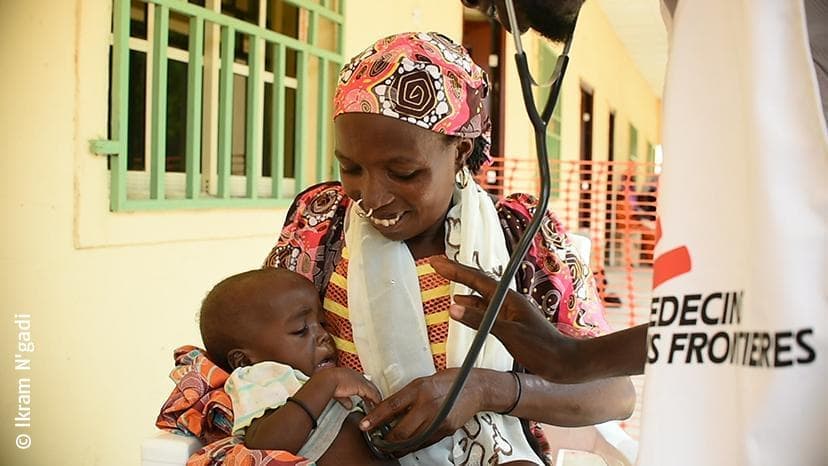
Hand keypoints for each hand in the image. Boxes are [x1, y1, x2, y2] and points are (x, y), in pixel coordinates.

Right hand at [319, 367, 382, 409]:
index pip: (360, 382)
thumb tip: (349, 405)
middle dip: (371, 393)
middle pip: (368, 384)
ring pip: (372, 389)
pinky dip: (376, 400)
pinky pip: (372, 394)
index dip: (364, 389)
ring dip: (374, 397)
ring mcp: (360, 380)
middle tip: (375, 400)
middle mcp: (356, 376)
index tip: (366, 396)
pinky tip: (378, 404)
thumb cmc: (326, 383)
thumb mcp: (337, 393)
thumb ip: (344, 399)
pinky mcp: (362, 386)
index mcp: (349, 374)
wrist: (326, 380)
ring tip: (377, 404)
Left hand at [358, 368, 486, 449]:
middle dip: (385, 439)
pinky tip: (405, 446)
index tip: (364, 425)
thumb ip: (406, 396)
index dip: (375, 418)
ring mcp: (438, 419)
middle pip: (401, 430)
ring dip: (397, 446)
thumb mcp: (423, 382)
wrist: (475, 387)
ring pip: (412, 440)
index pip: (391, 406)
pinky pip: (424, 442)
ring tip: (387, 447)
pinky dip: (412, 446)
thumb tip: (387, 409)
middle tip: (376, 441)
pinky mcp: (446, 430)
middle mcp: (428, 404)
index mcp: (419, 389)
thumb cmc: (449, 381)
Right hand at [429, 256, 575, 380]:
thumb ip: (479, 321)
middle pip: (477, 282)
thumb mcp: (508, 334)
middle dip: (456, 273)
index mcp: (508, 298)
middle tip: (437, 265)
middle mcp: (508, 301)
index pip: (476, 278)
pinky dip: (471, 306)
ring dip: (462, 288)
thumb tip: (452, 308)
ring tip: (447, 282)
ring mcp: (509, 312)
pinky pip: (485, 309)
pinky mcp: (510, 323)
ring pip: (480, 295)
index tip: (436, 262)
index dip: (454, 269)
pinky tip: (462, 307)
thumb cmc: (543, 349)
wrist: (566, 363)